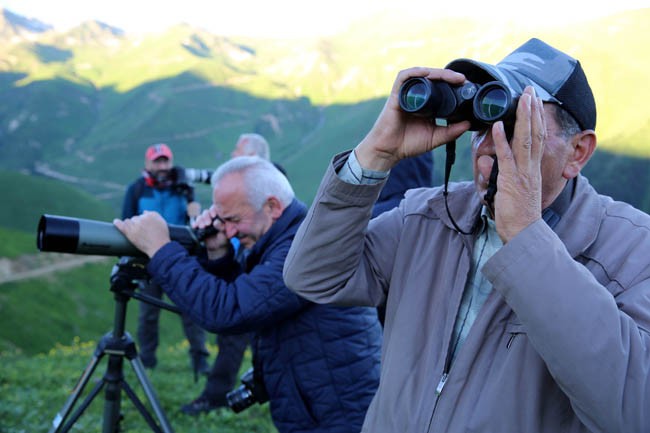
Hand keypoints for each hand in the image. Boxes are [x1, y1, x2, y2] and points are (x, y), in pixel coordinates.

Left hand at [113, 211, 170, 257]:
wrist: (159, 247)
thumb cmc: (162, 236)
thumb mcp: (162, 222)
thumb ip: (154, 215)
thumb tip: (144, 211)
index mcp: (151, 215)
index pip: (143, 214)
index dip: (144, 221)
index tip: (145, 227)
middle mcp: (143, 218)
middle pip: (135, 218)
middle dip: (137, 223)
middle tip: (142, 232)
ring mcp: (135, 225)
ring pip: (128, 221)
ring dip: (130, 225)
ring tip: (134, 232)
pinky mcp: (129, 232)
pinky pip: (121, 225)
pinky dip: (117, 223)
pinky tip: (116, 221)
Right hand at [194, 206, 229, 259]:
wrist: (216, 247)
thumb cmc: (223, 239)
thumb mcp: (224, 235)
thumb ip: (221, 228)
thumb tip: (215, 222)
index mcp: (219, 217)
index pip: (215, 209)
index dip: (213, 211)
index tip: (213, 216)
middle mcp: (211, 217)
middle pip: (206, 212)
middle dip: (206, 217)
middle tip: (207, 224)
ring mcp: (204, 221)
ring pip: (200, 216)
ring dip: (200, 221)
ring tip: (202, 227)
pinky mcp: (199, 225)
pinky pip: (194, 222)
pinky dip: (194, 223)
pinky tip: (194, 226)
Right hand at [354, 67, 471, 171]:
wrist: (388, 151)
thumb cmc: (408, 144)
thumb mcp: (436, 137)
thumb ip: (451, 131)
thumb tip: (469, 123)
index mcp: (427, 104)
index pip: (441, 87)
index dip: (454, 84)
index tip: (467, 86)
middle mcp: (417, 96)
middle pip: (433, 78)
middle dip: (449, 76)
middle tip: (463, 80)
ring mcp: (406, 94)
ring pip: (422, 75)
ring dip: (437, 73)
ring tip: (452, 77)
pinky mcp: (396, 95)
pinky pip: (404, 77)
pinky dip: (415, 72)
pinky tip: (427, 73)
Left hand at [492, 86, 544, 241]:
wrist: (523, 234)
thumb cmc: (514, 215)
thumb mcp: (503, 190)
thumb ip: (493, 173)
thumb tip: (483, 159)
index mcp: (531, 169)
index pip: (536, 139)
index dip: (535, 119)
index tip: (534, 102)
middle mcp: (530, 168)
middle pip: (534, 133)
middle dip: (533, 110)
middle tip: (531, 90)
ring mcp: (522, 173)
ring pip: (525, 140)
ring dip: (524, 118)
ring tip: (523, 98)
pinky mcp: (511, 181)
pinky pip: (507, 158)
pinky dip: (502, 141)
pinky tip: (499, 126)